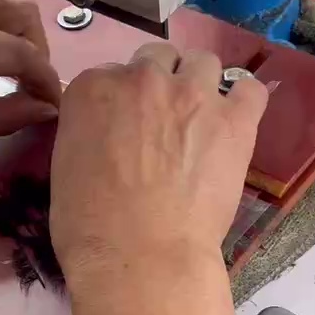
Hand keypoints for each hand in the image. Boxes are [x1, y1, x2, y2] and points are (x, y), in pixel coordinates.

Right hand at [50, 42, 267, 278]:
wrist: (139, 255)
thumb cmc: (88, 225)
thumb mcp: (64, 166)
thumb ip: (86, 132)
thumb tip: (105, 134)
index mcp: (93, 88)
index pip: (110, 74)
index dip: (120, 100)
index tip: (124, 125)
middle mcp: (141, 78)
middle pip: (156, 58)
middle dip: (158, 83)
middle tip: (161, 121)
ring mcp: (192, 94)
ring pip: (202, 62)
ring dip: (199, 82)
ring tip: (199, 116)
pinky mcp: (234, 119)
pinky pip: (250, 88)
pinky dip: (243, 98)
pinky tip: (235, 119)